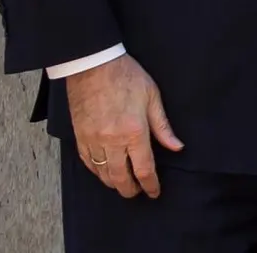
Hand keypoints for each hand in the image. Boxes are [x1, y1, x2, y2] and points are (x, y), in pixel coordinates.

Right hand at [65, 54, 183, 197]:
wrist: (93, 64)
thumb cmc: (125, 76)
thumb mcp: (152, 97)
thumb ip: (163, 126)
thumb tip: (176, 147)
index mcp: (134, 131)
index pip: (144, 169)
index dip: (150, 185)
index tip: (154, 192)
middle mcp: (112, 141)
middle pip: (121, 177)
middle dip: (131, 189)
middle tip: (137, 191)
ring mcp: (93, 140)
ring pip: (102, 173)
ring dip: (113, 182)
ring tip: (122, 183)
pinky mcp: (79, 136)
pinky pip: (87, 162)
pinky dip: (96, 171)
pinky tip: (103, 171)